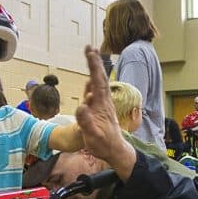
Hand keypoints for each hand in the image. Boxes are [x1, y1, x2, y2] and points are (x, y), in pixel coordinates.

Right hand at [77, 46, 136, 178]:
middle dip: (95, 62)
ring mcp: (104, 104)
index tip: (90, 52)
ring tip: (91, 57)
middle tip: (89, 47)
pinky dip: (94, 82)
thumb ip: (87, 122)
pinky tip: (91, 81)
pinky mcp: (102, 109)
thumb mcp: (93, 135)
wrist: (115, 151)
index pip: (97, 81)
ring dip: (95, 69)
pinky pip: (98, 92)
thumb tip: (81, 106)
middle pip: (99, 78)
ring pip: (99, 83)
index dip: (94, 67)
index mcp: (102, 105)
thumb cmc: (103, 144)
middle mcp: (104, 101)